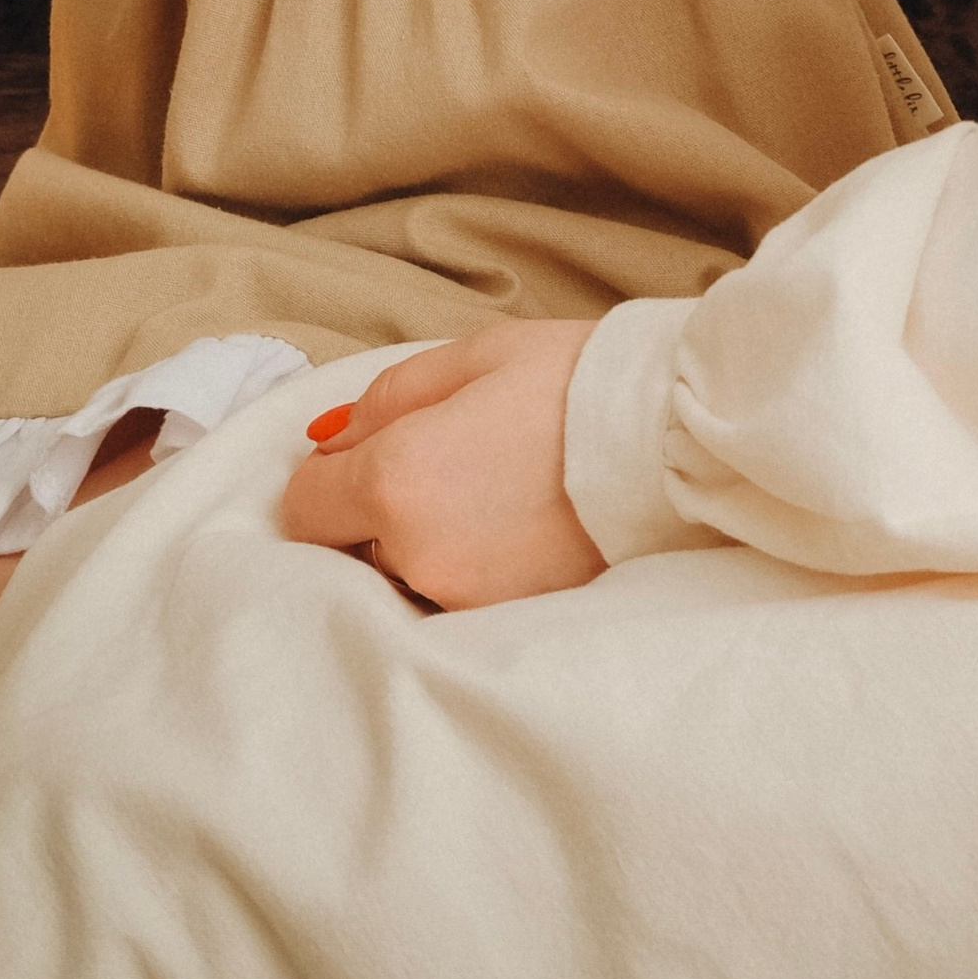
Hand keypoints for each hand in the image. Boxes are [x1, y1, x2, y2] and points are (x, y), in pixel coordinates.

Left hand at [277, 322, 604, 609]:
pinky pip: (458, 595)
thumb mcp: (473, 357)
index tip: (366, 452)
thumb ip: (385, 399)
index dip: (327, 476)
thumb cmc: (572, 382)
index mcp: (395, 481)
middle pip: (356, 544)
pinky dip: (472, 566)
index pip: (305, 507)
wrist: (671, 441)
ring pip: (410, 572)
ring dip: (429, 540)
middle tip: (450, 461)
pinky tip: (518, 526)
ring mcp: (464, 598)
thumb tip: (328, 438)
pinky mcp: (508, 622)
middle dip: (382, 508)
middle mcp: (417, 554)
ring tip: (495, 492)